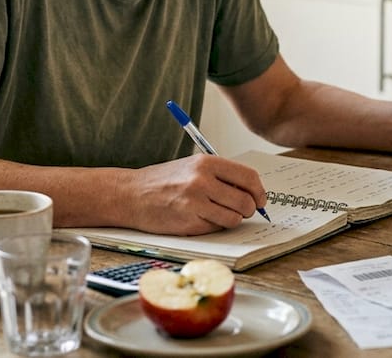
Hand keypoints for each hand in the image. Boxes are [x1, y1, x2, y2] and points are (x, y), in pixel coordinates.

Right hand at [124, 154, 267, 234]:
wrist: (131, 194)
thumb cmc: (164, 181)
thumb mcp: (193, 167)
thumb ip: (222, 176)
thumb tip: (253, 192)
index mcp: (207, 162)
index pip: (249, 177)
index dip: (259, 191)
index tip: (260, 199)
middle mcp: (202, 180)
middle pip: (246, 201)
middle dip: (249, 209)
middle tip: (242, 210)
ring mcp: (195, 202)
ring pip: (234, 218)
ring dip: (232, 219)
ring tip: (218, 214)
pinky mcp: (189, 222)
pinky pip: (217, 228)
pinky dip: (215, 226)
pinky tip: (201, 219)